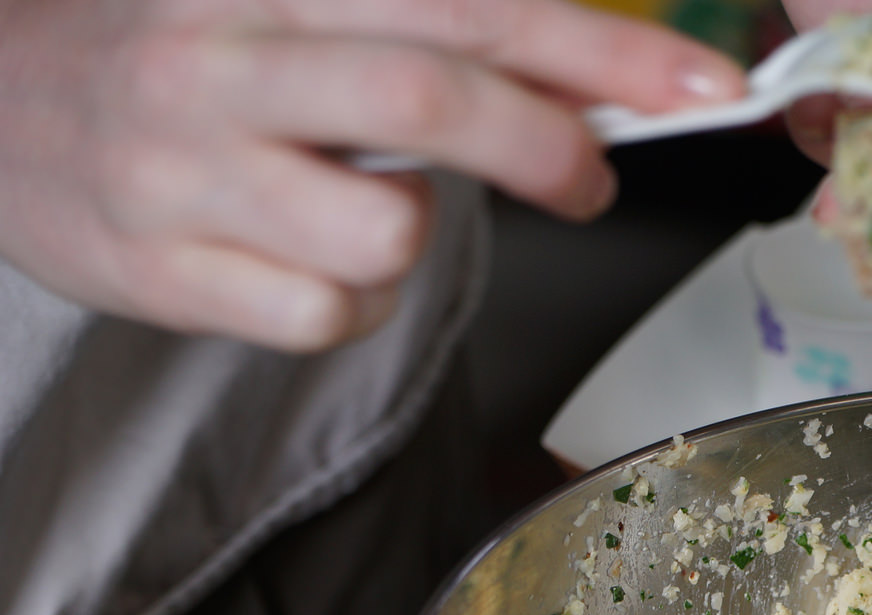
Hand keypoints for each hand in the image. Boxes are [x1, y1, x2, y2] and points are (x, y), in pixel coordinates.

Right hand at [0, 0, 745, 351]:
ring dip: (418, 241)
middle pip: (426, 101)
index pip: (462, 6)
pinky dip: (347, 305)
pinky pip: (321, 317)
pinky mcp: (160, 276)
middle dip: (545, 145)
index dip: (597, 53)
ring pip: (382, 237)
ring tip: (368, 213)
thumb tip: (587, 74)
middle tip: (592, 182)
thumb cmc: (181, 60)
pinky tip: (299, 262)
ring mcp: (183, 177)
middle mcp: (220, 67)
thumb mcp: (286, 7)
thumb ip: (422, 30)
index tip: (701, 91)